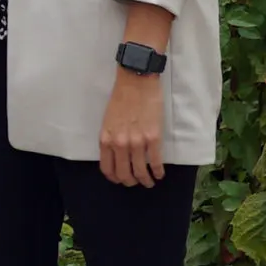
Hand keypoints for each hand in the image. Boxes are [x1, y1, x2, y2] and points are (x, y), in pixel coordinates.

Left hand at [100, 70, 165, 185]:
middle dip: (130, 182)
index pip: (107, 168)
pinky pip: (156, 162)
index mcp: (106, 139)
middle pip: (124, 173)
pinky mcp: (153, 138)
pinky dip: (158, 171)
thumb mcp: (107, 121)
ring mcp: (137, 142)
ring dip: (145, 180)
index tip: (120, 179)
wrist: (136, 82)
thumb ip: (110, 138)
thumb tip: (116, 154)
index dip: (114, 178)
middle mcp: (119, 144)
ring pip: (140, 171)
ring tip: (149, 182)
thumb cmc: (120, 99)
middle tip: (136, 183)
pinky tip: (160, 174)